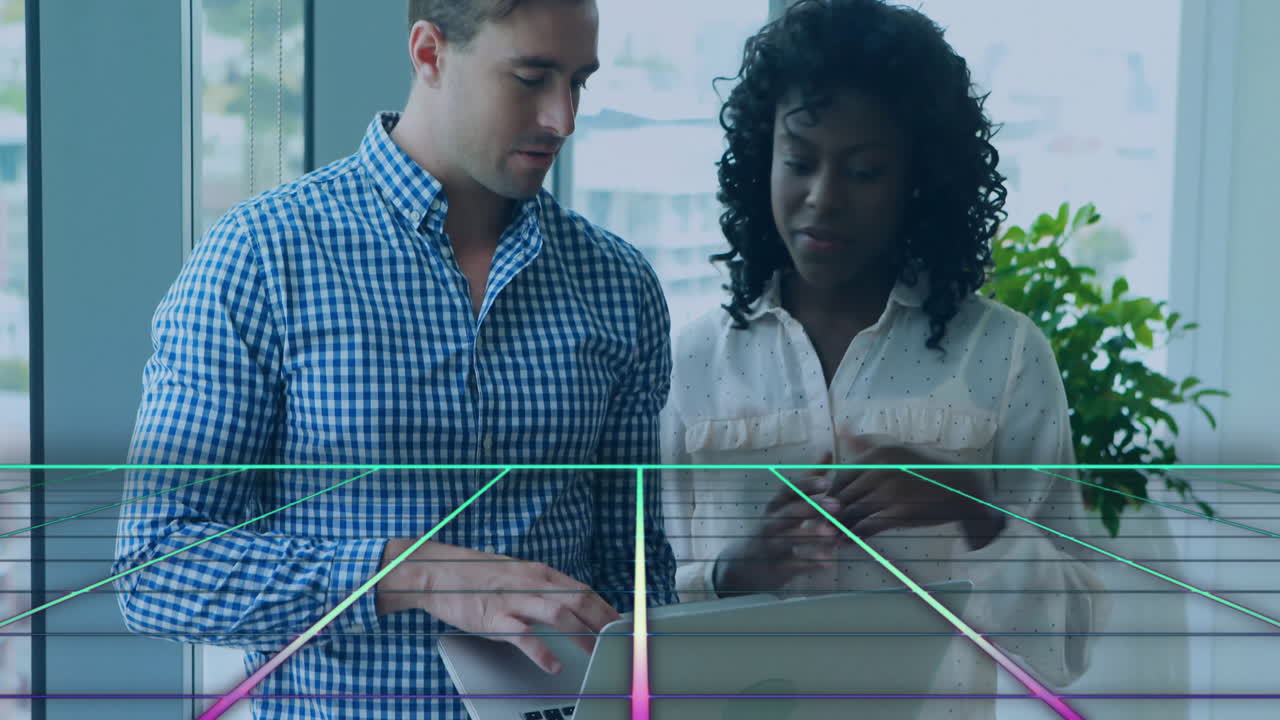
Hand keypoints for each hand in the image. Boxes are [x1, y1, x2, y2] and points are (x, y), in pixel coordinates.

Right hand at [375, 539, 620, 673]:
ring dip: (581, 635)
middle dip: (602, 621)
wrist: (436, 571)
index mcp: (537, 572)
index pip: (580, 589)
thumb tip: (565, 600)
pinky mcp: (494, 617)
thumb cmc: (474, 574)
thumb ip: (539, 586)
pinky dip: (542, 652)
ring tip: (595, 652)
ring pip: (558, 615)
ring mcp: (513, 599)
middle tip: (617, 639)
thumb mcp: (514, 572)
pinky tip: (553, 664)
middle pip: (577, 600)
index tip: (619, 622)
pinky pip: (523, 636)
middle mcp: (530, 582)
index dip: (603, 606)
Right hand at [715, 462, 842, 595]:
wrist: (745, 564)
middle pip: (788, 513)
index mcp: (776, 505)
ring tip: (833, 535)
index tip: (827, 482)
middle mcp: (771, 523)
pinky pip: (791, 566)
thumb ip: (810, 480)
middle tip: (837, 506)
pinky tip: (828, 564)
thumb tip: (829, 451)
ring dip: (811, 536)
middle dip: (812, 508)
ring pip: (789, 539)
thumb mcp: (787, 503)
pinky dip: (808, 564)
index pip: (788, 491)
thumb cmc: (775, 527)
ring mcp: (770, 546)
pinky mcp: (774, 568)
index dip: (806, 486)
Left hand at [828, 434, 1004, 548]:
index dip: (832, 492)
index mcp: (878, 455)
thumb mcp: (898, 450)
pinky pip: (868, 526)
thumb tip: (842, 429)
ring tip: (832, 536)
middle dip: (831, 512)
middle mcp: (880, 471)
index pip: (842, 475)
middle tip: (822, 525)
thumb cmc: (928, 470)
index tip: (829, 504)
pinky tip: (851, 541)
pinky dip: (856, 536)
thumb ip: (868, 444)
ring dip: (840, 526)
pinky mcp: (899, 513)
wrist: (963, 488)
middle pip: (843, 494)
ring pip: (852, 512)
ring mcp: (889, 492)